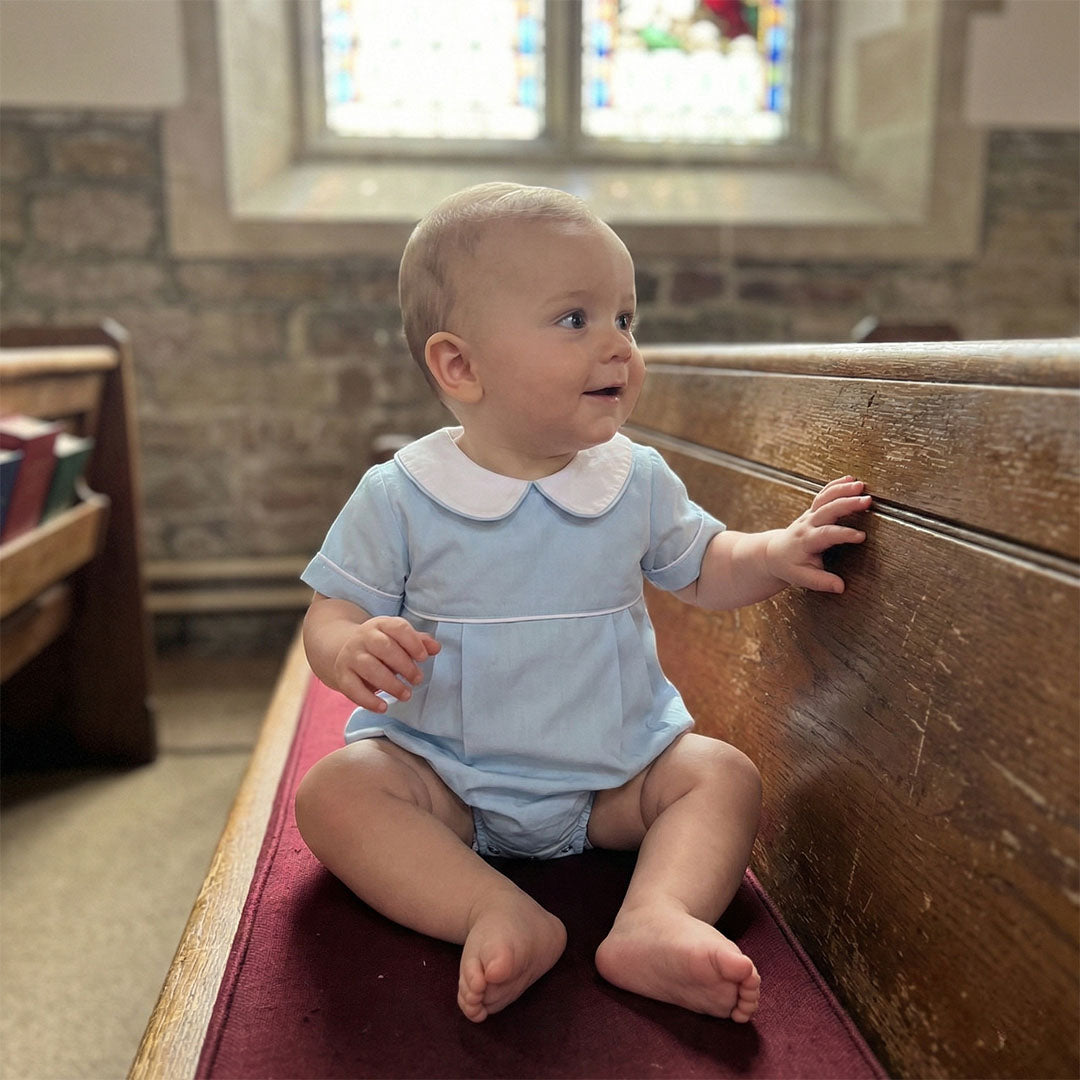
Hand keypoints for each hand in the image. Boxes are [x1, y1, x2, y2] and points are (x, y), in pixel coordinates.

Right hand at [333, 616, 440, 711]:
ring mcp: (351, 656)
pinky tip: (383, 707)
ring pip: (369, 668)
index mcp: (381, 625)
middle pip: (384, 647)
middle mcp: (364, 638)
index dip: (412, 643)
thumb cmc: (381, 646)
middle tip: (417, 679)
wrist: (345, 650)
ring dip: (391, 684)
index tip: (423, 658)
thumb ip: (419, 642)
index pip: (398, 628)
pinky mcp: (342, 675)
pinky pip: (353, 688)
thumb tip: (436, 647)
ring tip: (406, 695)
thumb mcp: (399, 638)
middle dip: (404, 665)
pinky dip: (368, 700)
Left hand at [764, 477, 870, 593]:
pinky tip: (850, 479)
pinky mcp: (813, 510)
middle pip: (827, 510)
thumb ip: (821, 582)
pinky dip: (835, 485)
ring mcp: (810, 515)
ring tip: (861, 485)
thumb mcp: (802, 578)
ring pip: (825, 498)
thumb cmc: (789, 566)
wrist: (774, 553)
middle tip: (867, 500)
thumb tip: (840, 587)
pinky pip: (823, 494)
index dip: (843, 534)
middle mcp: (807, 524)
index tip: (861, 536)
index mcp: (806, 541)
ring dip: (842, 490)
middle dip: (846, 504)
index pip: (826, 535)